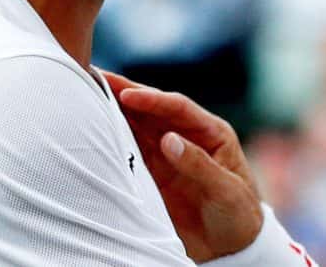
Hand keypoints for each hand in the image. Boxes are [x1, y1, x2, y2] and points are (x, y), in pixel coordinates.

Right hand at [102, 72, 262, 262]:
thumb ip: (199, 164)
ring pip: (137, 127)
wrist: (231, 247)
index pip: (178, 107)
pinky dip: (111, 141)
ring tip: (86, 96)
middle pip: (152, 110)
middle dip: (125, 93)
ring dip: (114, 112)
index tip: (127, 94)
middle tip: (95, 77)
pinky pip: (129, 152)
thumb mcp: (226, 189)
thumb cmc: (238, 214)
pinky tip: (92, 131)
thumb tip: (168, 140)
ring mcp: (167, 155)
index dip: (152, 99)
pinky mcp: (152, 175)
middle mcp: (186, 137)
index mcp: (211, 133)